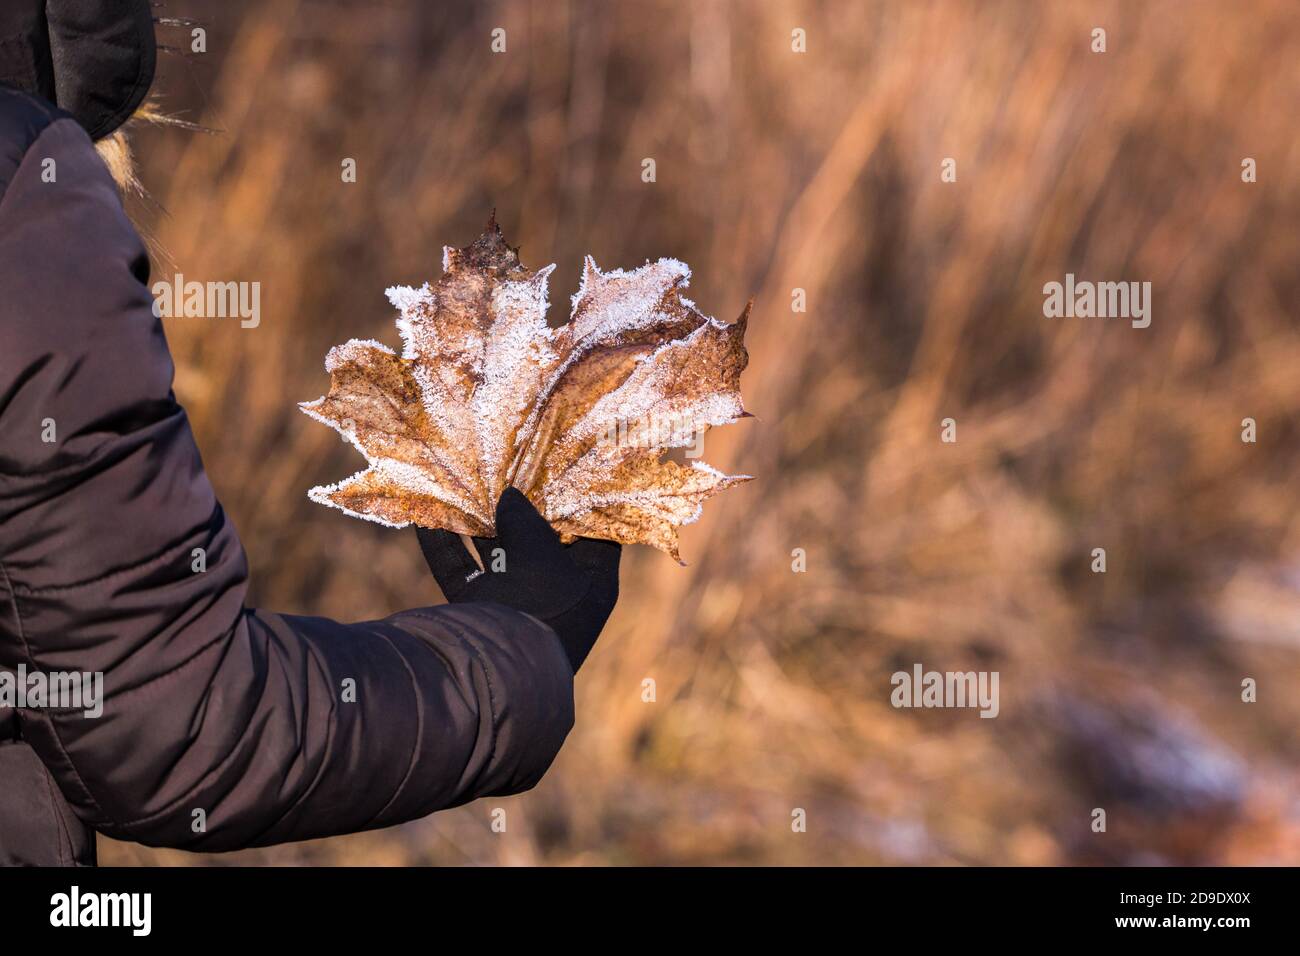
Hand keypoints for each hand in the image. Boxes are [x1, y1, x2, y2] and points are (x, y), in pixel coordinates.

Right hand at [417, 487, 620, 671]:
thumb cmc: (537, 608)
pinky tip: (424, 515)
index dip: (582, 500)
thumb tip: (511, 496)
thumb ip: (525, 518)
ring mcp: (516, 602)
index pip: (596, 532)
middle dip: (521, 505)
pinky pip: (461, 571)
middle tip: (509, 466)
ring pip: (497, 552)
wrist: (498, 677)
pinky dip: (443, 545)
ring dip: (478, 520)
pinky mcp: (479, 611)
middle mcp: (556, 590)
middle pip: (540, 539)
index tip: (565, 468)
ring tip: (465, 480)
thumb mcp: (538, 553)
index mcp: (591, 581)